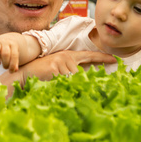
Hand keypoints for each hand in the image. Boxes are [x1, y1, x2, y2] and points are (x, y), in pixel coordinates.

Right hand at [0, 36, 19, 72]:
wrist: (6, 39)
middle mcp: (5, 42)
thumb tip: (15, 70)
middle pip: (5, 53)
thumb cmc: (11, 51)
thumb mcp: (14, 55)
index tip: (11, 71)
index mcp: (13, 45)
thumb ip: (15, 62)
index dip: (12, 65)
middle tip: (5, 67)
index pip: (14, 55)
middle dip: (5, 63)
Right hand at [0, 50, 117, 93]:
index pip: (89, 56)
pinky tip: (50, 81)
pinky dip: (59, 85)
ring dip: (65, 86)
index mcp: (69, 56)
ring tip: (53, 82)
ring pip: (73, 79)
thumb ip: (71, 73)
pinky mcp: (56, 67)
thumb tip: (85, 81)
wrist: (25, 73)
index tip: (115, 59)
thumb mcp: (59, 70)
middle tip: (62, 84)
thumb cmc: (43, 74)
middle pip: (81, 74)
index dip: (102, 58)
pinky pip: (65, 81)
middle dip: (76, 84)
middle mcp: (67, 56)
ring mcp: (61, 60)